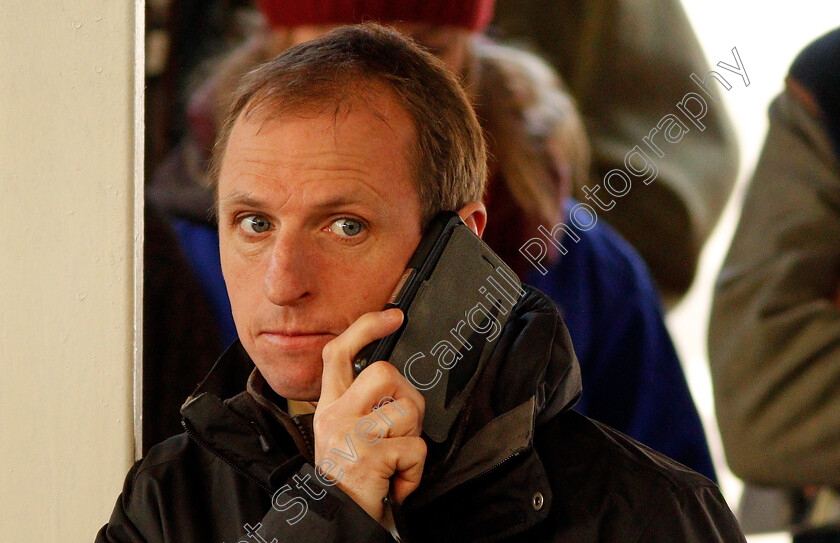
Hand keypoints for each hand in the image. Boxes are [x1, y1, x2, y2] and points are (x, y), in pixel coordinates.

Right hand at [313, 308, 426, 524]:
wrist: (337, 525)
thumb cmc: (351, 483)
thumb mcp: (345, 438)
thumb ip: (362, 408)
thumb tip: (397, 387)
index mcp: (328, 408)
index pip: (338, 353)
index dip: (366, 328)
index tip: (393, 317)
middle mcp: (334, 416)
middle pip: (383, 373)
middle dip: (408, 398)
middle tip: (404, 428)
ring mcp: (349, 435)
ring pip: (406, 410)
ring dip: (413, 439)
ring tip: (396, 463)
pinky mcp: (368, 456)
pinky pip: (415, 449)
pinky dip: (416, 471)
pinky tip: (397, 483)